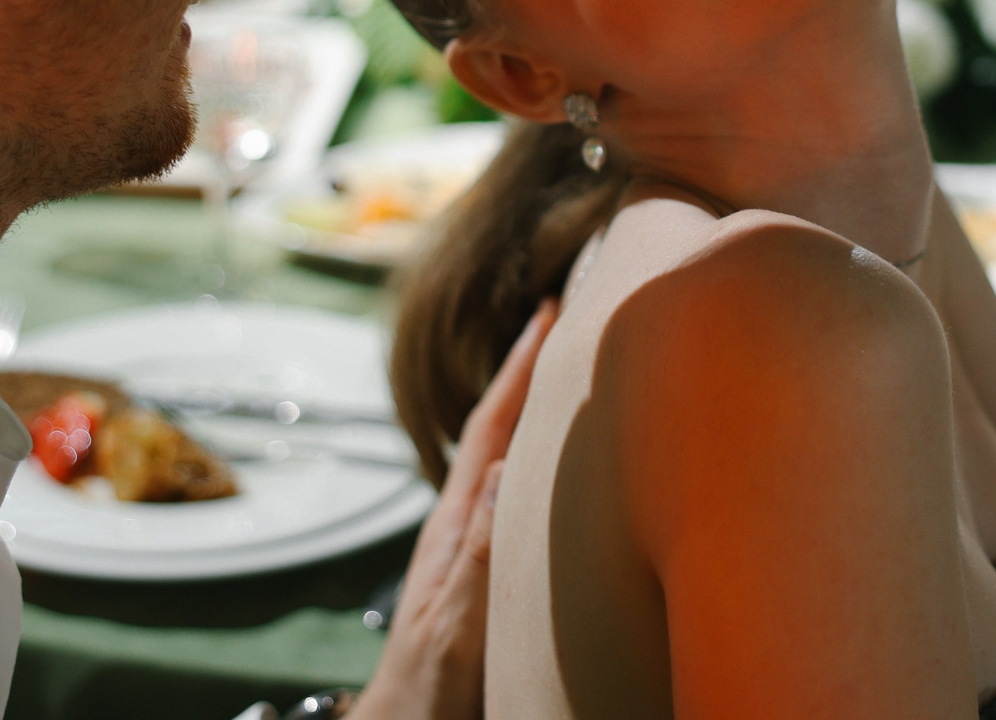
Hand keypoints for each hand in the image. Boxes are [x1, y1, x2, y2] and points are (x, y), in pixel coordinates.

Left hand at [349, 299, 557, 719]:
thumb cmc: (425, 696)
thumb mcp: (455, 627)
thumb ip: (478, 555)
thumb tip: (504, 464)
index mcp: (454, 530)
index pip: (491, 431)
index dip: (519, 371)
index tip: (547, 314)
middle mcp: (463, 530)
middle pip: (499, 433)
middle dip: (531, 376)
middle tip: (566, 324)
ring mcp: (471, 553)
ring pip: (509, 464)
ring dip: (538, 418)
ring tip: (571, 379)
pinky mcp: (485, 579)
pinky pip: (520, 502)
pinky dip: (542, 468)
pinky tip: (559, 471)